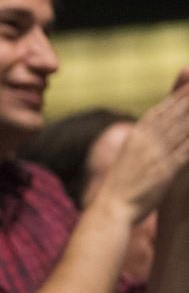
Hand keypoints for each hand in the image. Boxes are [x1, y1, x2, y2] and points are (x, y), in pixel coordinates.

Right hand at [95, 80, 188, 221]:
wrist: (111, 207)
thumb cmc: (119, 187)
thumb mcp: (127, 159)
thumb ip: (139, 144)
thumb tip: (143, 134)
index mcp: (136, 136)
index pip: (160, 110)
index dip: (176, 96)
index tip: (187, 85)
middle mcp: (146, 140)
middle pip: (173, 113)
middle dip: (188, 97)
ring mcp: (156, 153)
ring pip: (182, 127)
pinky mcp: (167, 169)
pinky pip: (187, 149)